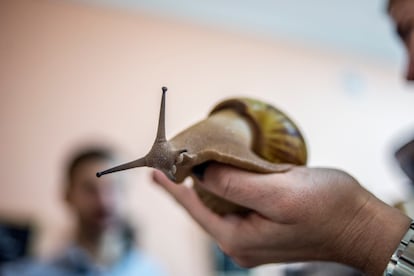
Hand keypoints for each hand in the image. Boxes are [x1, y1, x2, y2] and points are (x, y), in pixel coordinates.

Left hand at [152, 164, 409, 274]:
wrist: (362, 223)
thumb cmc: (327, 209)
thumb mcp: (277, 192)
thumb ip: (234, 183)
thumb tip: (201, 171)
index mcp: (238, 238)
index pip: (194, 209)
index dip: (173, 189)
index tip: (154, 172)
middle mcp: (241, 241)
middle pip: (205, 207)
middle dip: (189, 184)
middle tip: (173, 161)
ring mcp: (254, 234)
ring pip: (221, 204)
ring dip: (209, 182)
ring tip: (193, 164)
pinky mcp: (266, 224)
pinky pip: (238, 203)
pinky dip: (228, 185)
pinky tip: (223, 173)